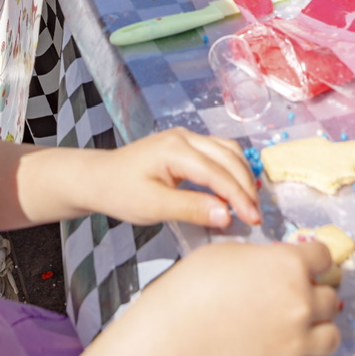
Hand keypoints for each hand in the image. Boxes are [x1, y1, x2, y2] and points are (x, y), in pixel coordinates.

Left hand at [85, 128, 259, 229]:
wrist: (99, 178)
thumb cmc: (121, 193)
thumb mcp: (154, 207)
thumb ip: (191, 209)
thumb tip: (227, 216)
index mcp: (176, 149)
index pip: (217, 173)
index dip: (239, 196)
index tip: (253, 219)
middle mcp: (185, 136)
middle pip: (228, 157)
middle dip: (246, 186)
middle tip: (255, 215)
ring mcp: (186, 137)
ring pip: (227, 150)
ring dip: (242, 175)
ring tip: (249, 203)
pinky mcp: (186, 144)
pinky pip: (218, 152)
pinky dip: (232, 169)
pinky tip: (235, 188)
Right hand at [104, 241, 339, 355]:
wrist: (171, 337)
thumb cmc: (190, 291)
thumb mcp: (227, 254)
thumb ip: (262, 258)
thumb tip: (272, 263)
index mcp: (288, 265)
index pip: (323, 256)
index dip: (314, 258)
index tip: (308, 262)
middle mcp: (300, 302)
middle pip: (330, 297)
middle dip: (315, 294)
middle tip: (297, 295)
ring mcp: (296, 342)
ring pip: (331, 335)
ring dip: (318, 329)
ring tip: (300, 327)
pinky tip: (289, 352)